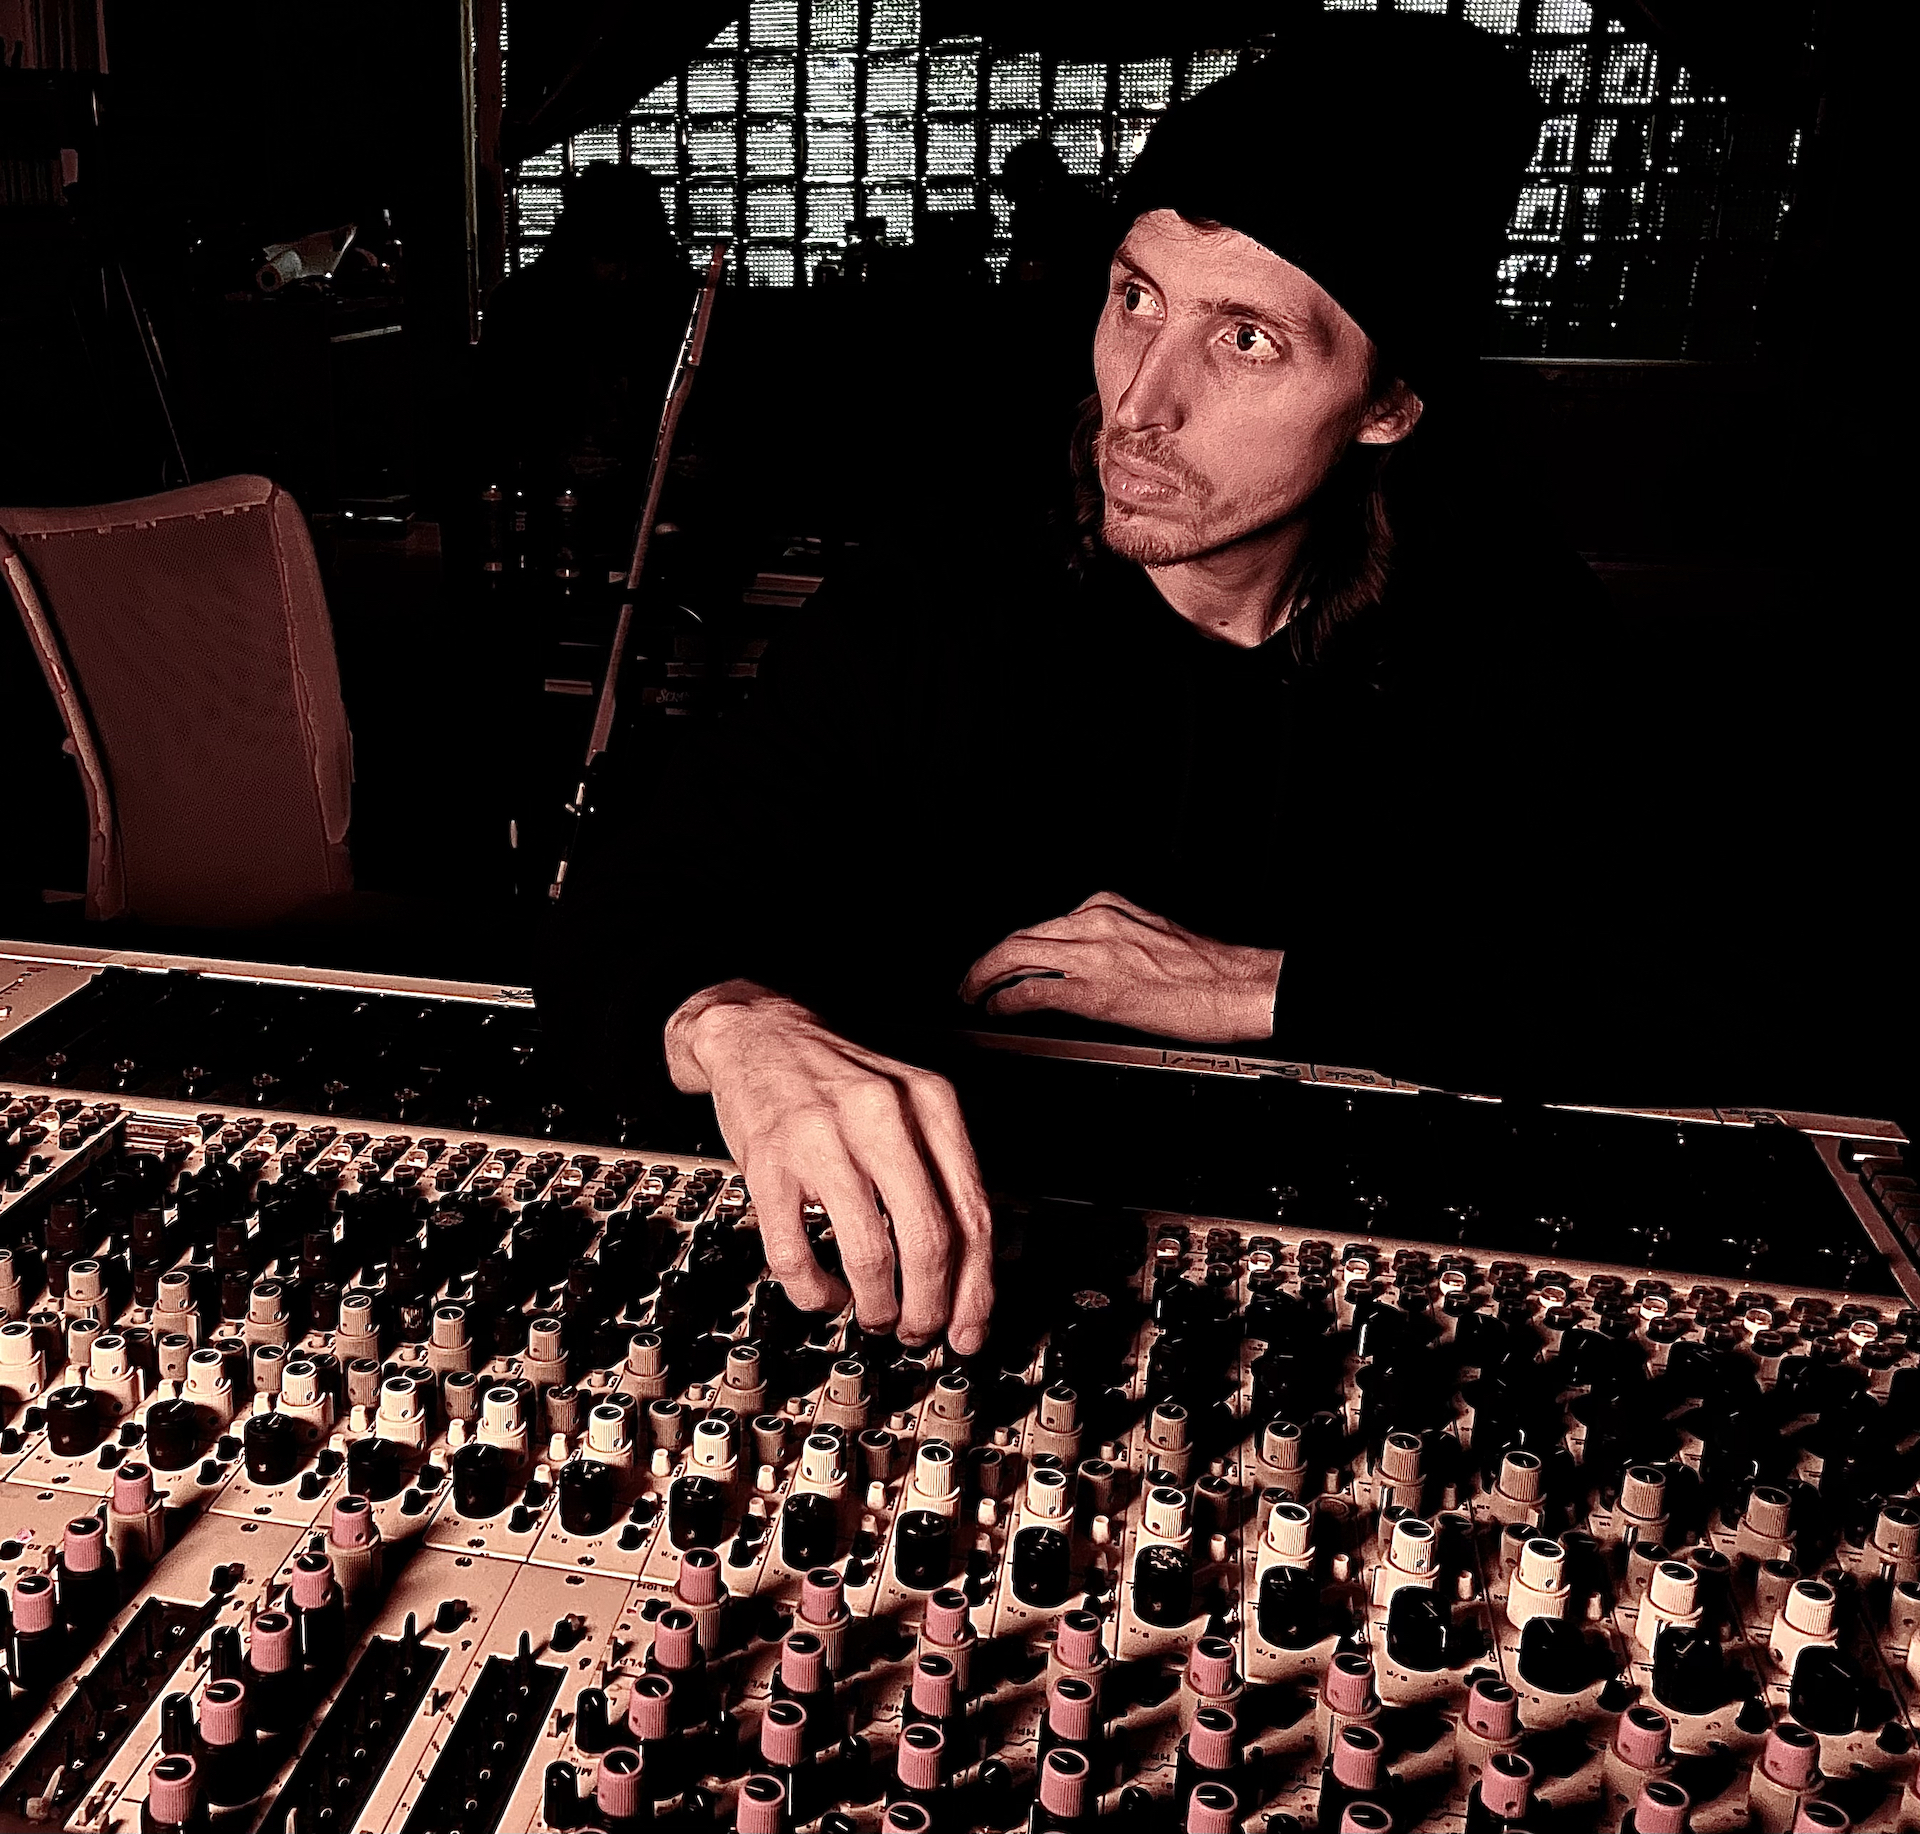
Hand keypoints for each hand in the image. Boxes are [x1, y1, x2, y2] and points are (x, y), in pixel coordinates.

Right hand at [665, 980, 993, 1352]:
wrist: (758, 1032)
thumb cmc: (838, 1077)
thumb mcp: (908, 1101)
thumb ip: (941, 1170)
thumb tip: (968, 1269)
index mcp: (931, 1103)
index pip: (973, 1213)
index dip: (976, 1288)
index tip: (968, 1327)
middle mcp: (883, 1116)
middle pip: (930, 1240)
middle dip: (929, 1307)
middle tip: (918, 1331)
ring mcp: (823, 1139)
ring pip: (870, 1253)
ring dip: (877, 1306)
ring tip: (874, 1315)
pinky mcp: (768, 1163)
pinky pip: (796, 1253)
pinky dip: (816, 1292)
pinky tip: (824, 1294)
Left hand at [960, 893, 1281, 1043]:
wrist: (1239, 986)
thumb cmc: (1207, 971)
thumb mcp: (1150, 936)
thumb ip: (1109, 941)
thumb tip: (1076, 966)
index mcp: (1108, 906)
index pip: (1044, 925)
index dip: (1014, 948)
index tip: (1002, 961)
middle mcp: (1094, 921)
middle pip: (1020, 937)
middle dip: (986, 961)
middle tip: (970, 981)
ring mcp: (1092, 953)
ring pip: (1016, 956)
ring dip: (985, 977)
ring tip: (973, 995)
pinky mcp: (1094, 988)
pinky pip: (1032, 990)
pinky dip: (1006, 999)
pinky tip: (996, 1009)